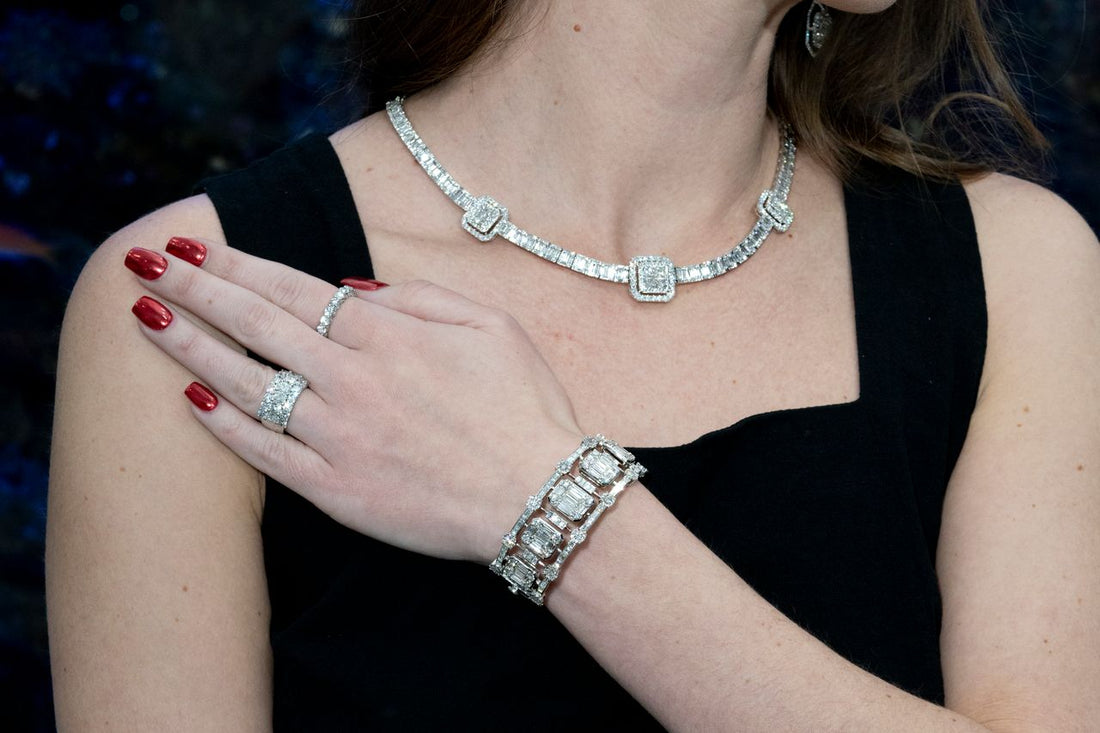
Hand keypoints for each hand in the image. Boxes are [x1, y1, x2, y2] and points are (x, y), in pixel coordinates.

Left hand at [123, 238, 584, 562]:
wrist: (539, 495)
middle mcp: (352, 379)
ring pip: (247, 383)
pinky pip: (266, 454)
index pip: (292, 289)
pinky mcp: (336, 489)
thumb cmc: (524, 406)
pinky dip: (226, 426)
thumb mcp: (492, 325)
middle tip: (145, 264)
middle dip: (195, 289)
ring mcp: (338, 436)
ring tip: (146, 320)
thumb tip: (351, 288)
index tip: (194, 247)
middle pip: (256, 325)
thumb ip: (419, 297)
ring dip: (191, 347)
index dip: (236, 265)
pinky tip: (193, 400)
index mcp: (389, 335)